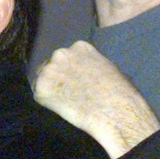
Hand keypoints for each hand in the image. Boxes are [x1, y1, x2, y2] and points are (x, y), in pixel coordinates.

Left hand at [34, 40, 159, 158]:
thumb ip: (92, 65)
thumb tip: (87, 71)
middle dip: (57, 78)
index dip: (69, 71)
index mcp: (79, 47)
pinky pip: (40, 96)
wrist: (114, 111)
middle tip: (66, 94)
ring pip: (43, 80)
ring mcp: (49, 70)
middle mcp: (61, 53)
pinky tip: (59, 110)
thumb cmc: (120, 92)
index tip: (74, 82)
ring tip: (63, 103)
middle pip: (52, 65)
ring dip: (50, 90)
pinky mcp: (42, 89)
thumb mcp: (108, 68)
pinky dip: (47, 104)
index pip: (66, 57)